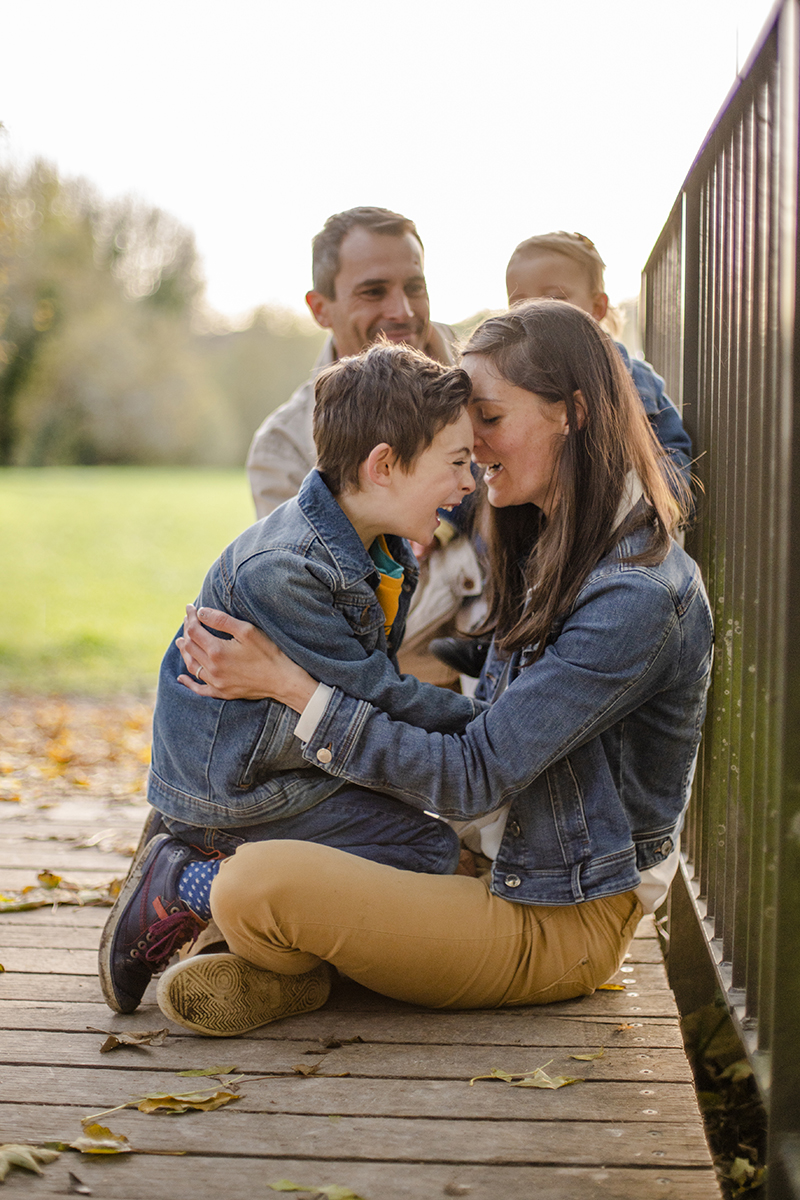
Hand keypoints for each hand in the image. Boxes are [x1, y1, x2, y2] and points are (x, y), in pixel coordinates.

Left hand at [176, 605, 316, 711]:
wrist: (282, 680)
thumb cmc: (267, 653)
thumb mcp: (247, 631)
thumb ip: (221, 620)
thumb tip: (200, 612)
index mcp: (217, 651)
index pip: (194, 630)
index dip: (190, 617)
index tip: (190, 607)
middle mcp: (212, 668)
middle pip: (190, 647)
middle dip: (187, 631)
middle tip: (188, 620)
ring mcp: (216, 683)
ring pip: (192, 666)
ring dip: (184, 652)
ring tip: (181, 641)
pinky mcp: (222, 692)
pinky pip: (199, 689)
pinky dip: (188, 683)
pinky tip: (182, 678)